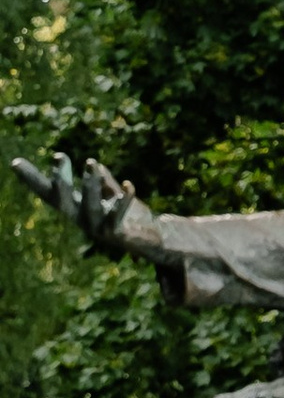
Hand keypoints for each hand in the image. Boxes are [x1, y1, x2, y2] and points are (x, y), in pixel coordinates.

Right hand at [11, 151, 148, 254]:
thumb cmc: (130, 217)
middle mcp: (82, 220)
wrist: (153, 240)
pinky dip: (123, 200)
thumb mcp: (114, 196)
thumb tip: (93, 165)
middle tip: (59, 157)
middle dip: (61, 180)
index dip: (33, 180)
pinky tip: (128, 184)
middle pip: (64, 202)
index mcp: (77, 209)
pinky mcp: (118, 234)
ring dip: (91, 185)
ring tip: (92, 163)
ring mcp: (99, 229)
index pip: (50, 193)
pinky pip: (119, 216)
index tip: (16, 162)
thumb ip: (104, 183)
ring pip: (90, 208)